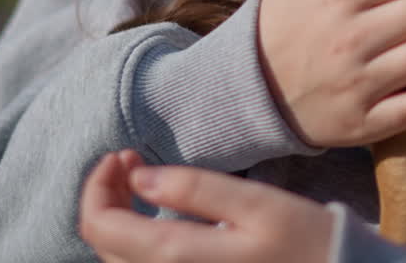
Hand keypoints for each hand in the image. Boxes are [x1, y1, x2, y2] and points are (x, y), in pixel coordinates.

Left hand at [80, 150, 333, 262]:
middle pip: (103, 245)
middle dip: (106, 196)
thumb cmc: (306, 244)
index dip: (98, 184)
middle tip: (131, 160)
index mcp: (176, 260)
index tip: (123, 154)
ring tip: (141, 182)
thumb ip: (195, 189)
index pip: (100, 225)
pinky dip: (136, 241)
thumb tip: (138, 176)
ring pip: (119, 261)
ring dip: (119, 219)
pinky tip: (156, 217)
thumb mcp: (256, 204)